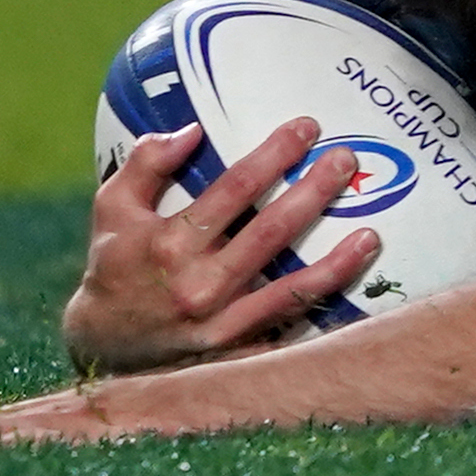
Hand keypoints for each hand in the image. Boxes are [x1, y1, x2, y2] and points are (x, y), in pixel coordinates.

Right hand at [59, 116, 379, 374]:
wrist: (104, 344)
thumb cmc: (114, 263)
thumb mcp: (113, 207)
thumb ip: (146, 164)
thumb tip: (192, 130)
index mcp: (169, 242)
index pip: (233, 190)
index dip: (274, 155)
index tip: (306, 128)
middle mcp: (198, 283)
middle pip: (270, 231)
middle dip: (314, 191)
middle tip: (346, 160)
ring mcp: (220, 321)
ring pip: (290, 287)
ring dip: (336, 259)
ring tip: (371, 233)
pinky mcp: (235, 348)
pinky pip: (287, 322)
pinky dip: (322, 301)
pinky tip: (352, 280)